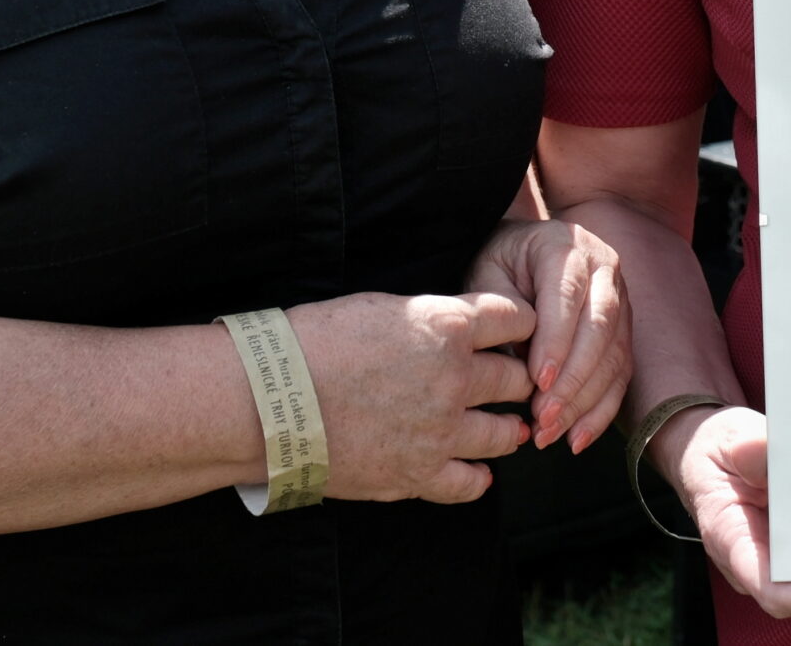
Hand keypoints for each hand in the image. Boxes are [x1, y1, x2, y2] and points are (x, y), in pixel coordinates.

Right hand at [284, 291, 534, 502]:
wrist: (268, 400)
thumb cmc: (314, 342)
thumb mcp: (382, 307)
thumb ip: (430, 319)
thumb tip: (455, 329)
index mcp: (446, 327)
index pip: (516, 320)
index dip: (522, 325)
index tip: (521, 333)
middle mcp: (454, 378)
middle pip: (516, 378)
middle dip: (518, 378)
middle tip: (515, 383)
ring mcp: (440, 431)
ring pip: (505, 433)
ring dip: (510, 429)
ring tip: (510, 428)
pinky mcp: (419, 474)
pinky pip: (470, 483)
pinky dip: (478, 478)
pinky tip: (479, 472)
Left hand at [464, 219, 630, 452]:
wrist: (526, 249)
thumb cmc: (501, 265)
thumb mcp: (488, 273)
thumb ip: (503, 310)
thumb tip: (524, 359)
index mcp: (566, 248)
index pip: (567, 297)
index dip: (556, 342)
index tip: (537, 382)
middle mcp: (603, 269)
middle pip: (599, 328)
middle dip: (573, 379)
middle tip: (543, 416)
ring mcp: (620, 299)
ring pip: (614, 356)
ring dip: (585, 401)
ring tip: (551, 433)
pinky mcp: (624, 330)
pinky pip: (621, 375)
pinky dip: (600, 411)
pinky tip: (576, 438)